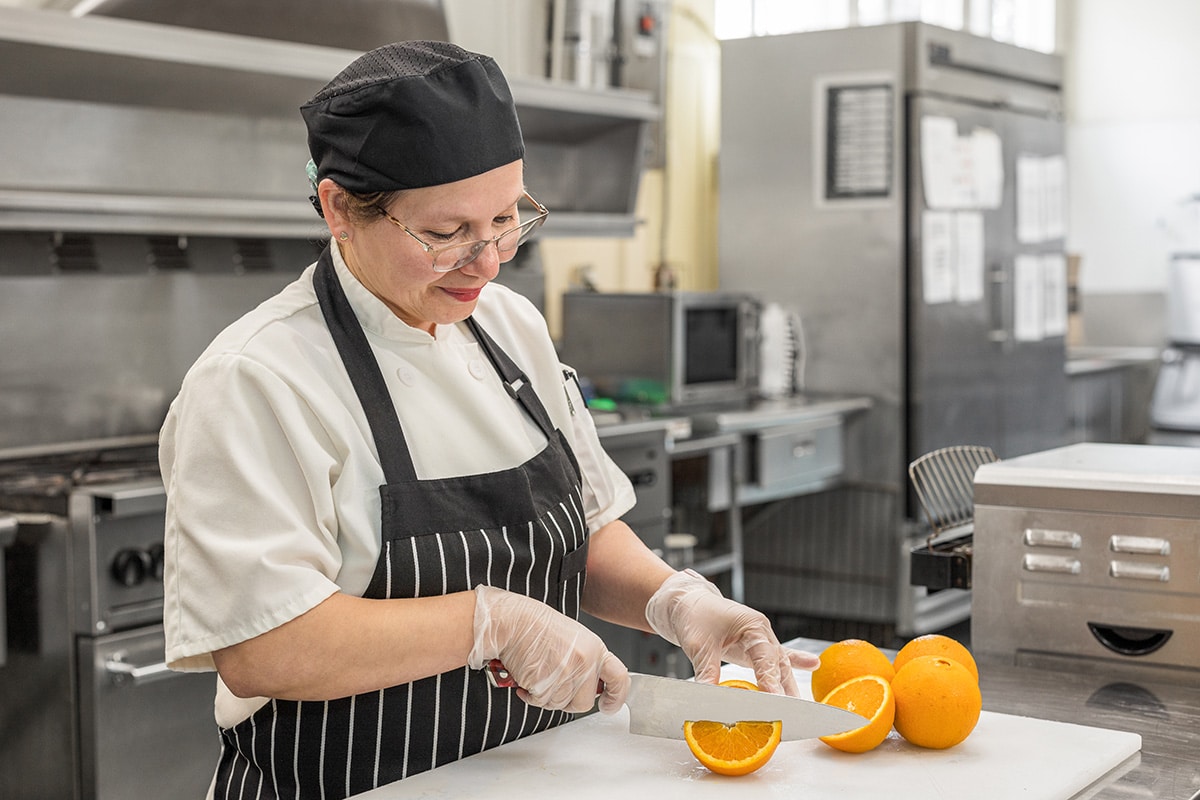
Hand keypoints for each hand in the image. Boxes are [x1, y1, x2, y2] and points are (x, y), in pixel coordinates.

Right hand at [467, 585, 629, 713]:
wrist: (513, 620)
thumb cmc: (537, 626)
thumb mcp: (574, 638)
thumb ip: (586, 660)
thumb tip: (590, 683)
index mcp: (595, 648)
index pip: (619, 678)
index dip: (616, 697)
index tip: (608, 706)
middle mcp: (585, 661)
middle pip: (585, 702)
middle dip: (568, 701)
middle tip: (554, 688)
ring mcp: (566, 673)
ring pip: (560, 705)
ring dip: (546, 697)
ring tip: (537, 676)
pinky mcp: (546, 683)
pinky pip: (541, 702)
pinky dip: (531, 696)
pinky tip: (526, 679)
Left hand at [644, 570, 819, 695]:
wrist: (686, 601)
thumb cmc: (693, 614)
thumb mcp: (697, 644)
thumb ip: (706, 671)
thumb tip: (709, 698)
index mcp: (752, 625)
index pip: (766, 656)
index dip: (770, 680)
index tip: (774, 700)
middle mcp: (761, 632)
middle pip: (777, 664)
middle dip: (782, 689)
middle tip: (787, 713)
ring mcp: (760, 639)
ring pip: (779, 665)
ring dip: (787, 686)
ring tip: (797, 709)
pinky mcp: (754, 647)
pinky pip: (778, 657)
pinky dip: (795, 663)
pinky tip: (813, 665)